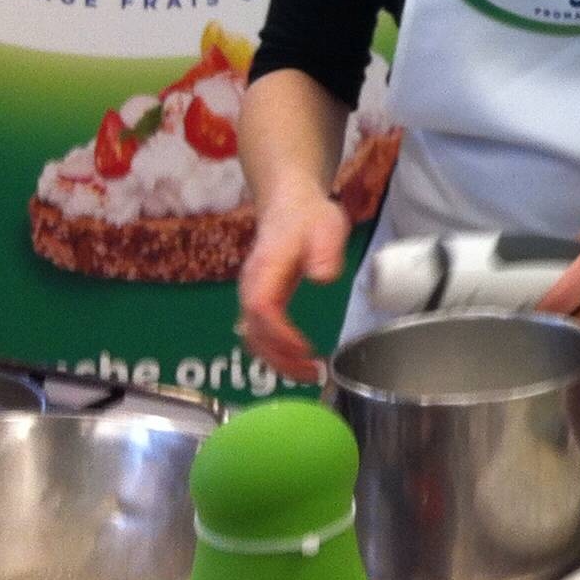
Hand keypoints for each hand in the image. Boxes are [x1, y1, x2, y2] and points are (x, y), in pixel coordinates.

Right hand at [238, 187, 351, 382]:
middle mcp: (251, 287)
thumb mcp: (327, 226)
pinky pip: (260, 334)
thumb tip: (323, 277)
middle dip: (280, 360)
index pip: (263, 308)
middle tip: (313, 374)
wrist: (289, 205)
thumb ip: (326, 252)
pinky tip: (298, 360)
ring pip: (254, 339)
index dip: (281, 334)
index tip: (307, 349)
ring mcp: (252, 296)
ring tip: (309, 373)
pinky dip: (276, 353)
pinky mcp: (259, 302)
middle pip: (254, 333)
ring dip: (278, 362)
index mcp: (266, 269)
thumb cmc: (309, 218)